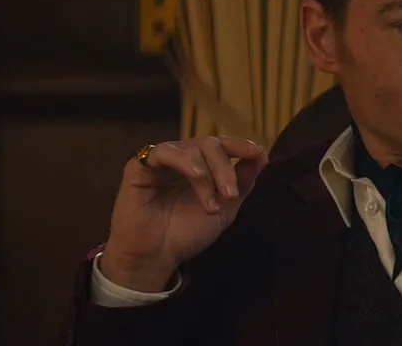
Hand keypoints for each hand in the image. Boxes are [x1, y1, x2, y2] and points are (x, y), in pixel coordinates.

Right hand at [100, 136, 267, 291]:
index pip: (223, 145)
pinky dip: (184, 161)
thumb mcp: (225, 208)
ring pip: (192, 147)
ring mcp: (161, 161)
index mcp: (202, 166)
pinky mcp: (139, 166)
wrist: (156, 257)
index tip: (257, 152)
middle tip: (231, 195)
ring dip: (209, 173)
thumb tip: (262, 154)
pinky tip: (196, 176)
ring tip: (212, 205)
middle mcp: (182, 159)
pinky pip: (163, 151)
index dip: (241, 145)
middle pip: (211, 144)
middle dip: (226, 168)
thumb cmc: (187, 234)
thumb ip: (242, 181)